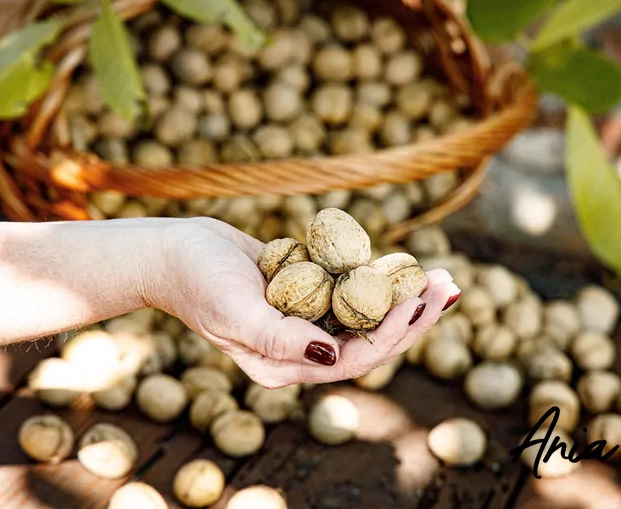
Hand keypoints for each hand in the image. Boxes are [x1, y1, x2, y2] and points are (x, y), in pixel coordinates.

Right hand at [152, 217, 459, 387]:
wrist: (172, 253)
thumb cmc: (196, 282)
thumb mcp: (235, 311)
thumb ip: (281, 338)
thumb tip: (331, 354)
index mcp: (285, 367)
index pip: (354, 359)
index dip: (392, 333)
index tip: (418, 302)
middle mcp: (300, 350)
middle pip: (371, 339)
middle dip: (412, 316)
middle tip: (448, 286)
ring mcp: (304, 320)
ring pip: (367, 315)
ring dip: (403, 296)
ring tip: (441, 275)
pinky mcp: (305, 292)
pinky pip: (350, 290)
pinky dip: (377, 279)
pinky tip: (403, 263)